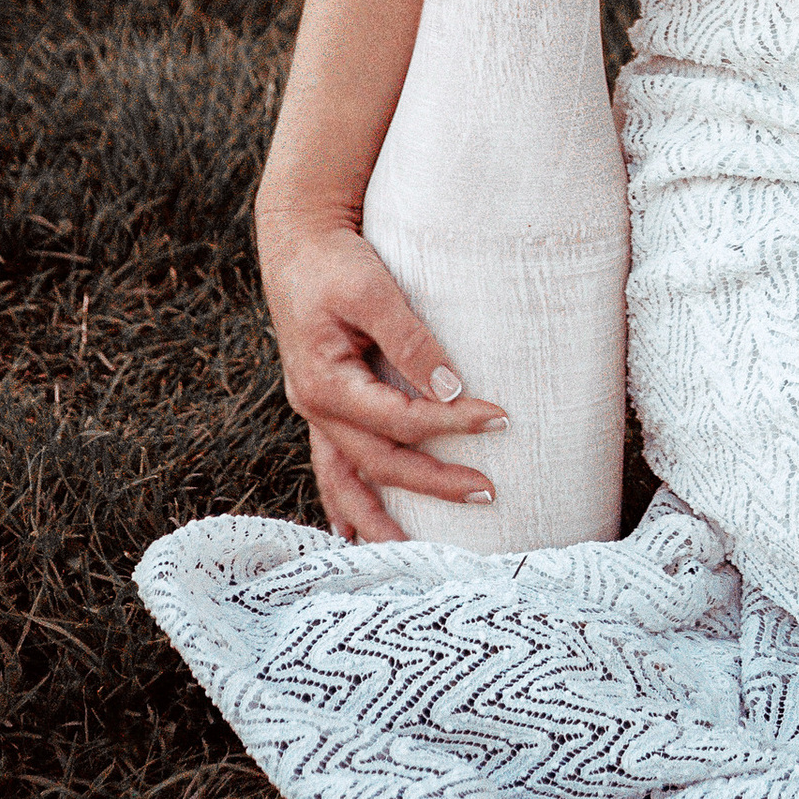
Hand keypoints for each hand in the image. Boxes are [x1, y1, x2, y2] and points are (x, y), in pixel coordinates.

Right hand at [258, 208, 507, 542]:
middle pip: (379, 463)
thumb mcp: (373, 291)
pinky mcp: (324, 405)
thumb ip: (410, 339)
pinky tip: (352, 532)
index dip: (451, 424)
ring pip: (345, 480)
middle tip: (489, 492)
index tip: (500, 418)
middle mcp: (315, 407)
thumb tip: (451, 386)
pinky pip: (332, 465)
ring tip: (411, 555)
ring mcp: (315, 411)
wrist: (297, 243)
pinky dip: (344, 500)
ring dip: (377, 520)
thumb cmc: (336, 263)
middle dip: (432, 484)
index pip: (401, 419)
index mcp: (325, 383)